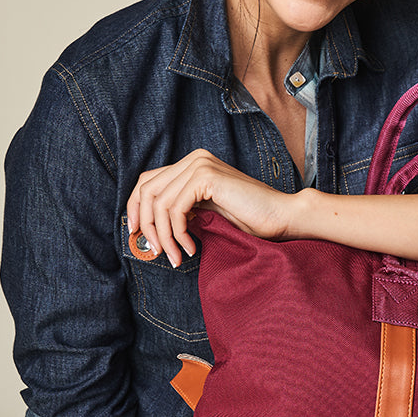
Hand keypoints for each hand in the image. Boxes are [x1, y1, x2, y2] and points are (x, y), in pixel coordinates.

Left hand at [126, 149, 295, 266]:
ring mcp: (199, 164)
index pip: (147, 182)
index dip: (135, 209)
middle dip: (146, 225)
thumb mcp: (206, 215)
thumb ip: (181, 212)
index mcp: (192, 164)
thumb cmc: (250, 220)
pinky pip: (175, 209)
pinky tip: (191, 248)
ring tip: (176, 257)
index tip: (137, 236)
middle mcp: (193, 159)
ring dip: (163, 236)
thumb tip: (149, 229)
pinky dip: (177, 233)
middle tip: (156, 252)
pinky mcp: (206, 176)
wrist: (282, 216)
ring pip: (158, 203)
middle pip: (147, 190)